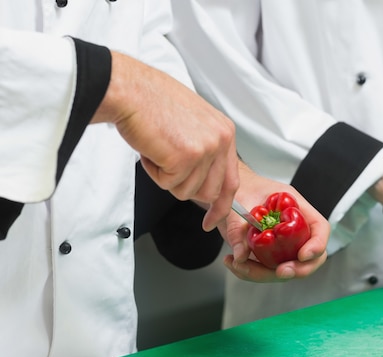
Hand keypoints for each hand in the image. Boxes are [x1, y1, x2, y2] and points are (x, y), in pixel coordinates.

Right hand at [92, 51, 238, 230]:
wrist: (130, 90)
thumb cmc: (152, 102)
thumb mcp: (193, 123)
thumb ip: (204, 149)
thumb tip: (203, 179)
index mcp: (225, 132)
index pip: (231, 180)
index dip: (221, 205)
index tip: (212, 219)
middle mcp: (221, 141)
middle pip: (210, 192)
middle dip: (185, 187)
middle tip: (166, 168)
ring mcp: (205, 150)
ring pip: (188, 191)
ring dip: (167, 177)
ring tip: (158, 149)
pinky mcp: (186, 158)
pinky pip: (169, 184)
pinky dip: (154, 172)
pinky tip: (151, 149)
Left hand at [217, 162, 329, 281]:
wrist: (227, 192)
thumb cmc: (240, 188)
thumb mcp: (237, 201)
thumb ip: (237, 229)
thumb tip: (241, 256)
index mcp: (294, 207)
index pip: (319, 227)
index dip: (317, 244)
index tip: (303, 255)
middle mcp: (292, 228)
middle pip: (311, 256)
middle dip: (298, 269)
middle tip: (280, 271)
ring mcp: (282, 243)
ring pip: (286, 268)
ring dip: (264, 274)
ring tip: (239, 265)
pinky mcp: (268, 254)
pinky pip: (266, 271)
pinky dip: (250, 272)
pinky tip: (232, 262)